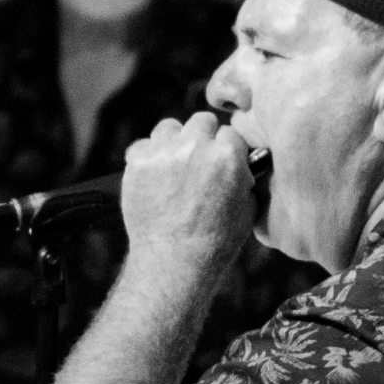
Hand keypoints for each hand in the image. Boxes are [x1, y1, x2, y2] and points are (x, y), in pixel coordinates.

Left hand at [118, 112, 255, 271]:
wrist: (174, 261)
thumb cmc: (214, 243)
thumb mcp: (246, 209)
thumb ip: (244, 179)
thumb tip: (242, 167)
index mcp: (227, 155)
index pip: (230, 133)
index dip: (226, 148)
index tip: (221, 160)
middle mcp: (195, 146)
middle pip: (201, 121)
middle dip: (202, 138)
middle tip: (198, 161)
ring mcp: (164, 152)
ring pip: (170, 128)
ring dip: (173, 142)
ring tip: (174, 167)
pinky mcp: (138, 162)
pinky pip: (142, 145)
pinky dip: (147, 157)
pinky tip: (153, 176)